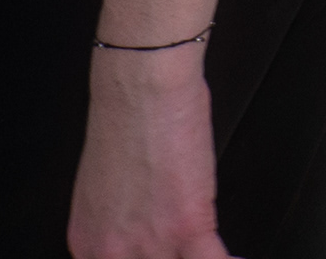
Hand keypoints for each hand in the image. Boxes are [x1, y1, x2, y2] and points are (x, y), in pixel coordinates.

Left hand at [71, 52, 228, 258]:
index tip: (165, 256)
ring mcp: (149, 244)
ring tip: (211, 251)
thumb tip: (145, 227)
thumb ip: (120, 220)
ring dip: (199, 257)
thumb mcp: (105, 187)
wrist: (141, 85)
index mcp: (86, 242)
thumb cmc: (127, 117)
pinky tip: (239, 258)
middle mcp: (111, 251)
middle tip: (186, 252)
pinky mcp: (186, 226)